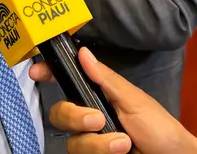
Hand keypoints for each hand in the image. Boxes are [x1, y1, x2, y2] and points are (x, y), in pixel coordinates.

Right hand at [30, 48, 196, 153]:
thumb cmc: (159, 128)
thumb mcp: (134, 99)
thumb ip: (106, 79)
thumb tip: (83, 53)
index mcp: (98, 96)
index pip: (68, 83)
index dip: (49, 75)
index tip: (37, 72)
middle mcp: (90, 118)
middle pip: (60, 114)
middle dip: (75, 117)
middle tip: (98, 120)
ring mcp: (91, 142)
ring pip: (72, 142)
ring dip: (97, 143)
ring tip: (123, 144)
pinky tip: (120, 153)